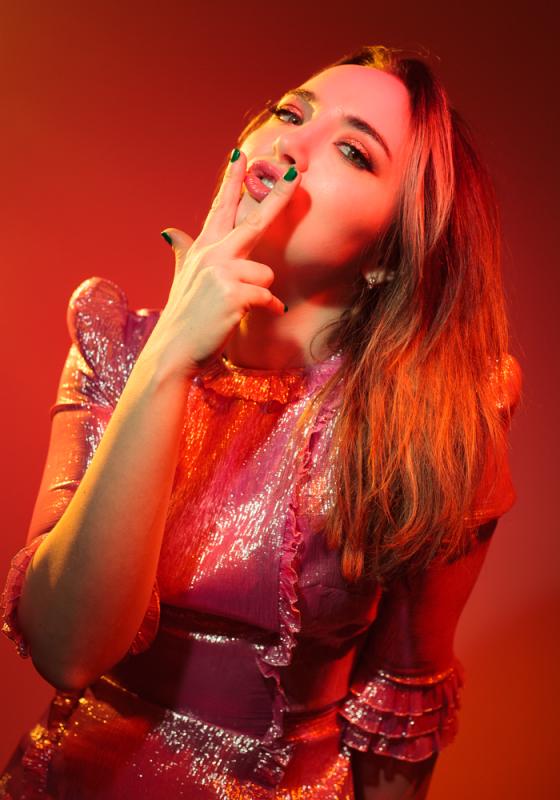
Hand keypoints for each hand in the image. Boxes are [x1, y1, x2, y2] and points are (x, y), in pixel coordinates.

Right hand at [144, 150, 300, 379]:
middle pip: (253, 220)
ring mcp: (221, 272)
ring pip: (265, 273)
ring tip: (237, 308)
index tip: (241, 153)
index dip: (231, 180)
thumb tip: (169, 231)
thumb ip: (182, 252)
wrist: (174, 351)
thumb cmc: (184, 318)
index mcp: (202, 249)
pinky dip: (267, 309)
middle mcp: (211, 255)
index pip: (219, 208)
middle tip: (297, 173)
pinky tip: (250, 316)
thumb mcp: (182, 279)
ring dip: (259, 293)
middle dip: (278, 196)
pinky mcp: (233, 293)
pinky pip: (267, 296)